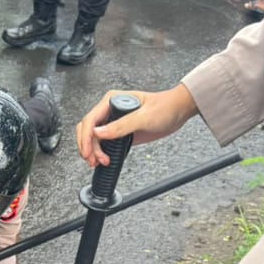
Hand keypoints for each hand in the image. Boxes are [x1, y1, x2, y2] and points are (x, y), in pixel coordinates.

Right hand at [76, 85, 198, 167]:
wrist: (178, 111)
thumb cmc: (165, 107)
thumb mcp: (143, 117)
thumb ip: (121, 125)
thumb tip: (99, 132)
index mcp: (112, 101)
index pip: (90, 120)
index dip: (85, 138)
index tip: (88, 152)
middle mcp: (110, 110)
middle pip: (88, 130)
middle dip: (87, 147)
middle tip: (94, 161)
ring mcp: (114, 122)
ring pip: (93, 138)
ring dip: (93, 152)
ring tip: (100, 162)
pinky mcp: (120, 132)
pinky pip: (103, 143)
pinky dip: (100, 152)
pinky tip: (104, 159)